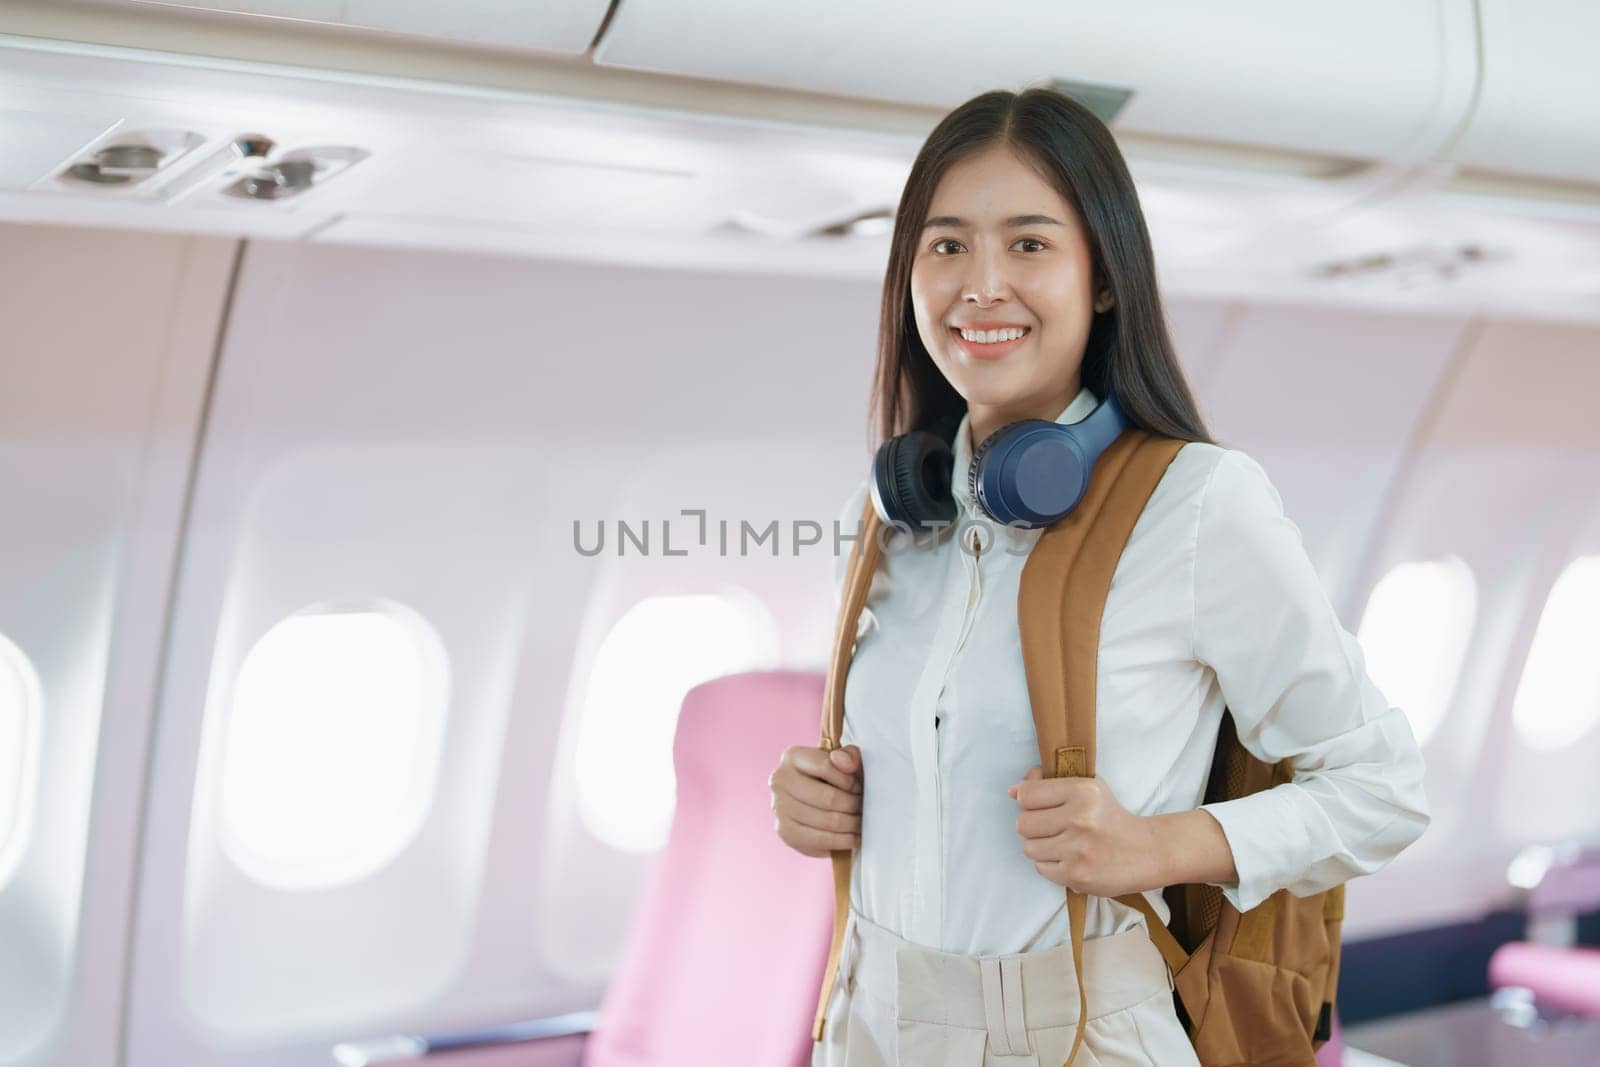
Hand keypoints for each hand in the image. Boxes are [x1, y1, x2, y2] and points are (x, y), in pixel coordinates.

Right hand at [770, 744, 862, 857]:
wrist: (816, 799)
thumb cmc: (834, 778)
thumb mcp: (844, 760)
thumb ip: (849, 755)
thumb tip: (844, 762)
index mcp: (793, 757)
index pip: (826, 767)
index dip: (849, 781)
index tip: (859, 788)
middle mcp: (780, 780)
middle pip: (828, 798)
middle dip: (853, 805)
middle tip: (864, 809)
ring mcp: (779, 807)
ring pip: (826, 821)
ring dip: (851, 824)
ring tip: (861, 823)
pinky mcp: (784, 832)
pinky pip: (819, 841)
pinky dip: (841, 841)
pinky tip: (853, 837)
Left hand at [1008, 765, 1162, 896]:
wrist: (1147, 851)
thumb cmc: (1111, 817)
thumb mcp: (1088, 788)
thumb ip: (1050, 784)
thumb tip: (1013, 790)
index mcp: (1082, 791)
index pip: (1027, 794)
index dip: (1026, 799)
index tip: (1036, 803)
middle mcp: (1079, 819)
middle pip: (1022, 823)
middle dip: (1032, 826)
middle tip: (1051, 827)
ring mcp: (1077, 849)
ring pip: (1028, 848)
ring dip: (1040, 847)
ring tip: (1061, 844)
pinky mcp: (1076, 875)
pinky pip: (1042, 869)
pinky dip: (1051, 865)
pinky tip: (1069, 859)